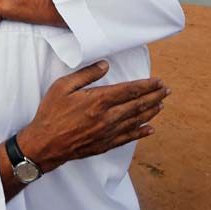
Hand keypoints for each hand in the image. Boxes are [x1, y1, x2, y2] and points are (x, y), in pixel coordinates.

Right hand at [16, 61, 168, 172]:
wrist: (44, 144)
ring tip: (161, 105)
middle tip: (166, 91)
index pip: (129, 90)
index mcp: (98, 100)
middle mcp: (107, 117)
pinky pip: (128, 138)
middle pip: (137, 105)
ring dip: (150, 112)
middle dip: (154, 96)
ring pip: (135, 121)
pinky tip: (149, 129)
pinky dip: (140, 133)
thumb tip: (105, 65)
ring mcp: (107, 132)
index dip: (146, 85)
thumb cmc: (51, 113)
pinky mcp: (104, 144)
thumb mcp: (62, 86)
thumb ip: (85, 75)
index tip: (157, 81)